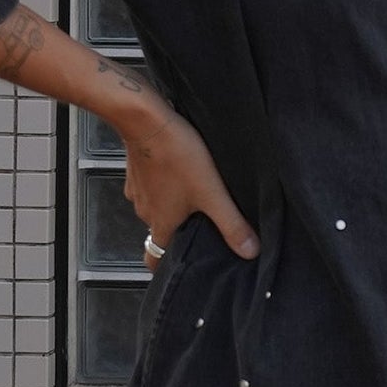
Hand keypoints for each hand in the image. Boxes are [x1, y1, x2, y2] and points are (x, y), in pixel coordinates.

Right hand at [121, 101, 258, 266]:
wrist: (146, 120)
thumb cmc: (177, 157)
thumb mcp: (212, 194)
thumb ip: (231, 224)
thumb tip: (250, 251)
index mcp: (161, 225)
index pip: (155, 259)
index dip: (167, 265)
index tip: (180, 265)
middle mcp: (145, 212)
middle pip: (160, 232)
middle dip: (179, 231)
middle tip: (202, 224)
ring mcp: (138, 191)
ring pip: (156, 208)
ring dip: (172, 205)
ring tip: (195, 194)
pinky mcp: (136, 171)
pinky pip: (151, 186)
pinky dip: (163, 184)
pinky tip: (179, 172)